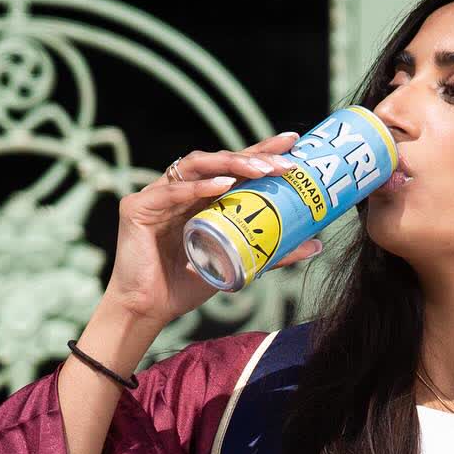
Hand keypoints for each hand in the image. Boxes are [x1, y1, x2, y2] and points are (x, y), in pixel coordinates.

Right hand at [103, 132, 324, 327]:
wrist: (149, 309)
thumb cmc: (189, 284)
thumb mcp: (238, 264)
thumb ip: (272, 253)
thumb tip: (315, 244)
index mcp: (202, 198)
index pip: (236, 168)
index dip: (262, 152)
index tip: (293, 143)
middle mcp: (182, 189)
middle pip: (220, 161)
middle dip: (254, 157)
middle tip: (285, 161)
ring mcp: (159, 194)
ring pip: (197, 166)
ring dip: (231, 165)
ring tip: (260, 171)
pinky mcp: (138, 207)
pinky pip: (172, 192)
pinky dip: (198, 188)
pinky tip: (222, 184)